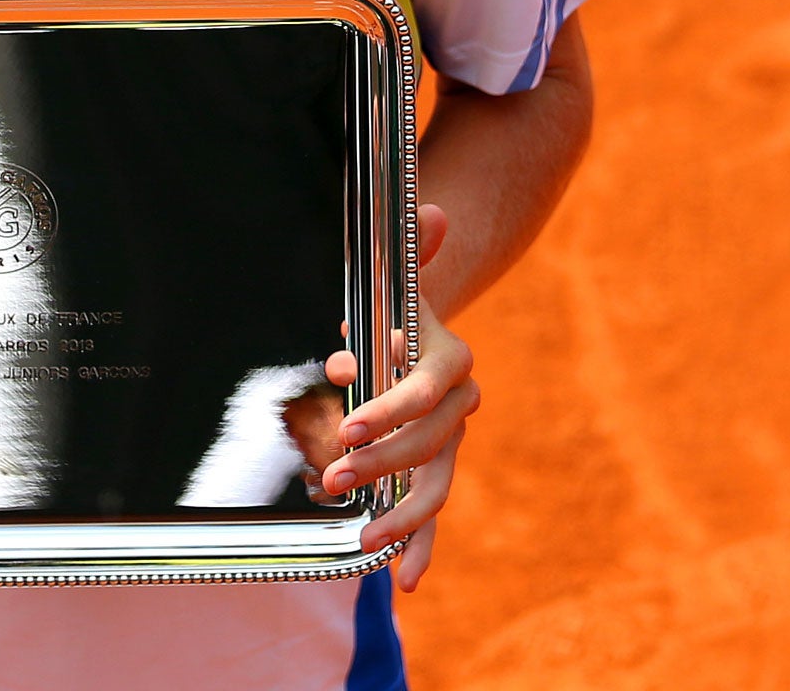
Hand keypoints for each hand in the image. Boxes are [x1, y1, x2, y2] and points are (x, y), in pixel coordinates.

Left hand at [317, 204, 480, 591]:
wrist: (418, 331)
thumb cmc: (398, 304)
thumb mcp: (397, 275)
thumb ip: (412, 248)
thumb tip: (430, 208)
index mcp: (451, 362)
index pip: (425, 392)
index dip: (389, 408)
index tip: (345, 420)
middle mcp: (458, 409)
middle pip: (427, 446)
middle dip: (380, 465)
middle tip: (331, 478)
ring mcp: (448, 445)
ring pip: (434, 488)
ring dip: (401, 519)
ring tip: (363, 545)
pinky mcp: (433, 472)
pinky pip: (431, 513)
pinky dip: (420, 546)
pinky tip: (402, 581)